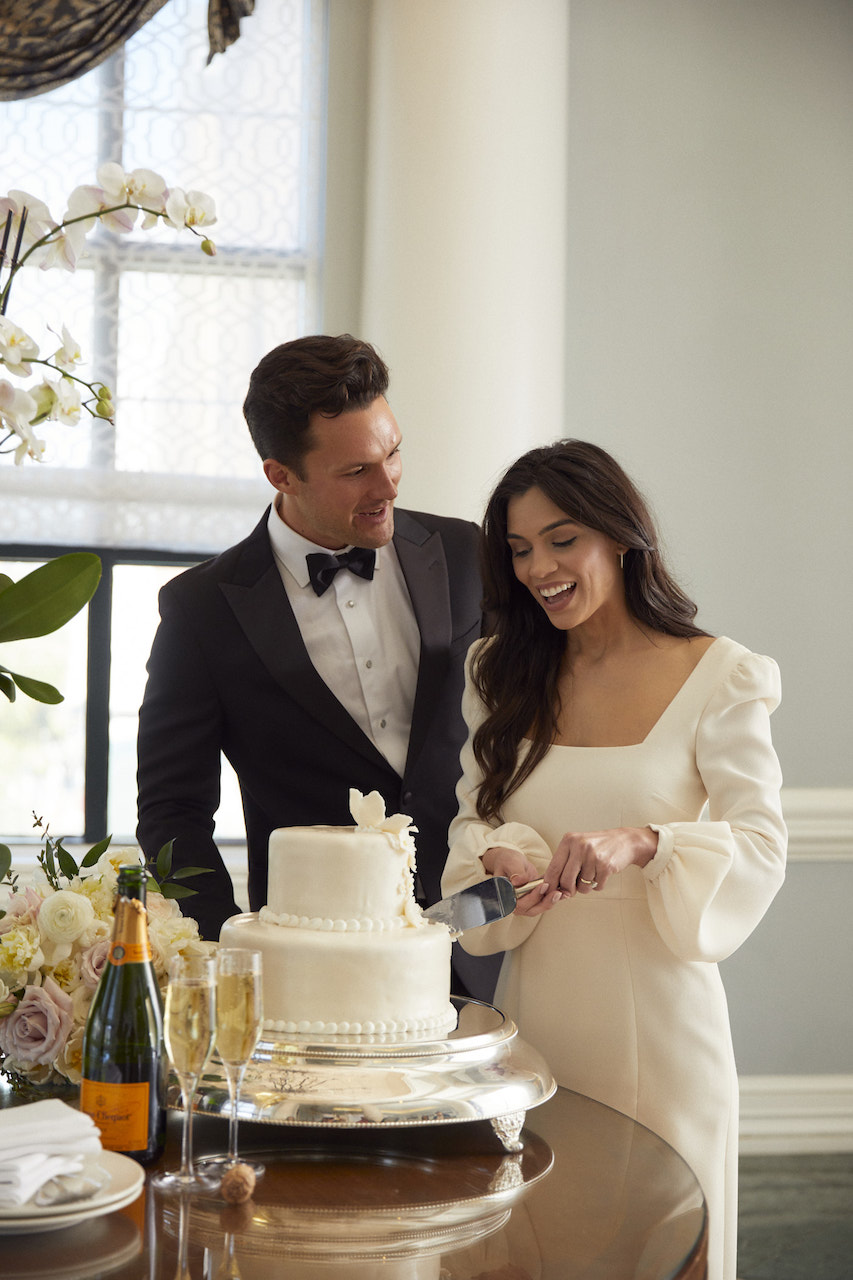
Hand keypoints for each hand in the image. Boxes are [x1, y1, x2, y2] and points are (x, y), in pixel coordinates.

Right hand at [480, 846, 561, 916]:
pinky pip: (544, 900)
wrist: (511, 861)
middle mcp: (515, 904)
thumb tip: (518, 881)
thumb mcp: (509, 863)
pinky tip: (562, 890)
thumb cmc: (507, 861)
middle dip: (545, 902)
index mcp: (505, 898)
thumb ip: (514, 872)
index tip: (543, 886)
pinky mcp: (535, 898)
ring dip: (551, 900)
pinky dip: (553, 896)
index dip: (531, 898)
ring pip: (540, 906)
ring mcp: (526, 903)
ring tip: (562, 892)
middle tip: (557, 893)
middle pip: (531, 909)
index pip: (519, 904)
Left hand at [543, 827, 658, 896]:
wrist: (624, 841)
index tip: (549, 891)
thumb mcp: (577, 846)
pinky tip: (601, 873)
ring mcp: (593, 856)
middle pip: (565, 880)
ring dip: (586, 886)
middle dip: (567, 890)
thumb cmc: (597, 846)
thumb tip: (548, 882)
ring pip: (582, 886)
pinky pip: (596, 886)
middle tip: (572, 889)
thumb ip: (563, 862)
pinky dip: (598, 885)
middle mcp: (580, 846)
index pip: (554, 866)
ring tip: (592, 873)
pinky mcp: (606, 866)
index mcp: (569, 840)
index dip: (550, 883)